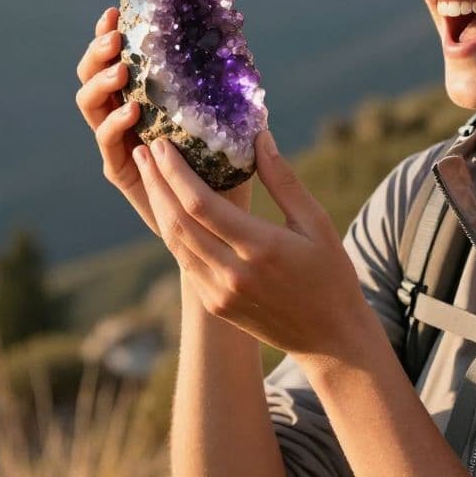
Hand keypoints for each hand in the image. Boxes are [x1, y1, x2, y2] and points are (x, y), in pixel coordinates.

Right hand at [75, 7, 252, 235]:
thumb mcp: (229, 117)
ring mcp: (119, 143)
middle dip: (97, 52)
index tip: (116, 11)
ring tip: (122, 70)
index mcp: (144, 96)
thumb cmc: (228, 164)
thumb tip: (241, 45)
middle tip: (115, 38)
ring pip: (91, 106)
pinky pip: (108, 144)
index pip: (117, 58)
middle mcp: (124, 116)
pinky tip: (132, 111)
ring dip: (102, 83)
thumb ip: (225, 87)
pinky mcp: (122, 171)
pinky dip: (115, 124)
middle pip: (92, 76)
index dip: (109, 34)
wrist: (224, 221)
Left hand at [131, 130, 373, 359]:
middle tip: (143, 149)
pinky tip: (170, 208)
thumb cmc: (331, 274)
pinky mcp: (215, 304)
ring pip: (176, 242)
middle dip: (157, 182)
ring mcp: (219, 293)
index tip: (163, 143)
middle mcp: (233, 273)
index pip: (202, 204)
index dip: (176, 172)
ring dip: (158, 204)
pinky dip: (174, 231)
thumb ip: (285, 181)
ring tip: (149, 172)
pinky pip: (185, 262)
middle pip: (179, 221)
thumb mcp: (316, 223)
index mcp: (261, 248)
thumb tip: (260, 138)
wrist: (330, 338)